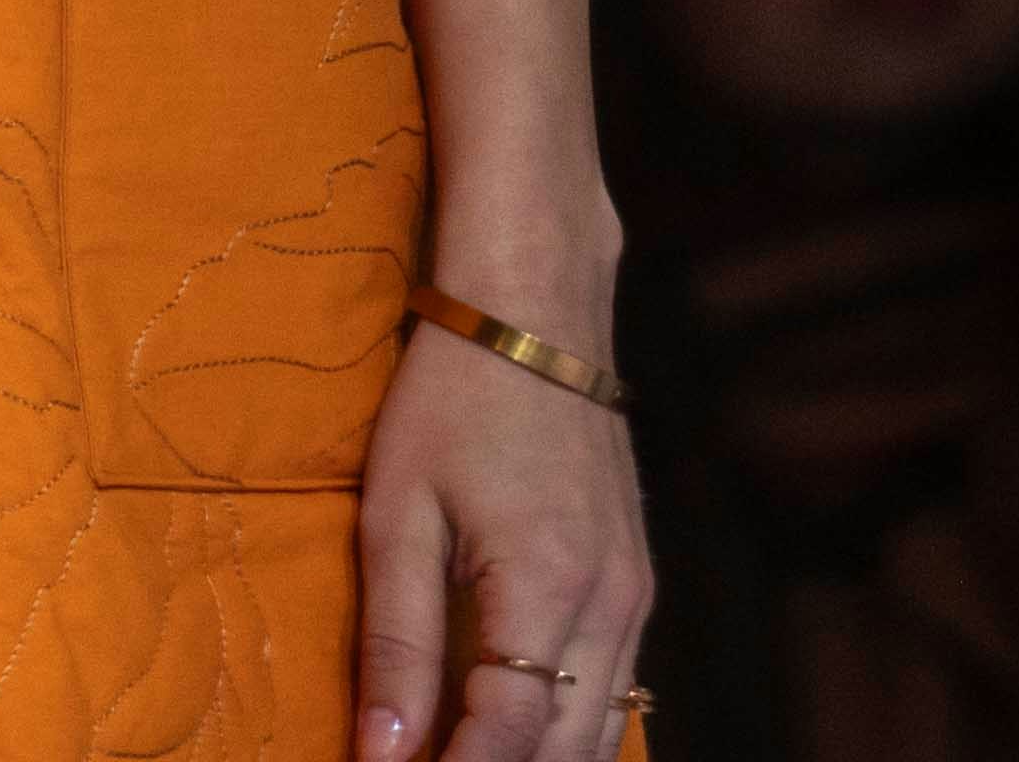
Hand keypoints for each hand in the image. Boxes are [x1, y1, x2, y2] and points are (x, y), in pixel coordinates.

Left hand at [355, 308, 650, 761]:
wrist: (535, 301)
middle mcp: (611, 602)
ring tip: (464, 755)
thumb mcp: (398, 508)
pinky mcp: (637, 581)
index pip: (510, 735)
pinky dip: (570, 730)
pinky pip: (615, 690)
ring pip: (603, 733)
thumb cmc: (454, 392)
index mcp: (548, 583)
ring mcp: (635, 593)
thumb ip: (395, 640)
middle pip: (568, 753)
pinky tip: (519, 732)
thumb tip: (381, 755)